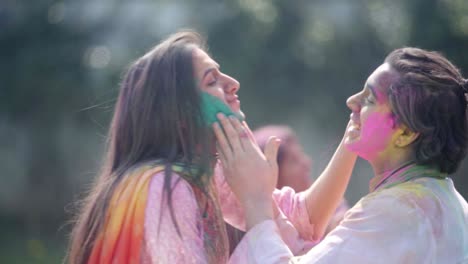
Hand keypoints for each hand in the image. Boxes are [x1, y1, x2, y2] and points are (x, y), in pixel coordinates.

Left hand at [213, 113, 280, 227]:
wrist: (254, 200)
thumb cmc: (266, 184)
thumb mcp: (272, 166)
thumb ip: (271, 150)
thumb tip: (276, 137)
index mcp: (252, 154)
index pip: (243, 135)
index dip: (238, 124)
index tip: (233, 116)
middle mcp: (241, 157)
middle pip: (232, 136)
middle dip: (226, 124)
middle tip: (220, 114)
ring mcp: (232, 163)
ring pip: (224, 144)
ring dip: (218, 132)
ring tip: (214, 123)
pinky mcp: (226, 171)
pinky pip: (220, 155)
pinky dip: (218, 146)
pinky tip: (215, 140)